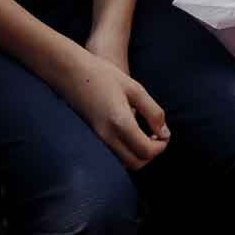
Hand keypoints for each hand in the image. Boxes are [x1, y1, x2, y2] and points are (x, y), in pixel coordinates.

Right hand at [50, 41, 168, 169]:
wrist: (69, 72)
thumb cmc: (102, 75)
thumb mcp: (134, 88)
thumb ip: (153, 112)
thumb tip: (164, 133)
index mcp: (120, 122)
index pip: (147, 150)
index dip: (161, 146)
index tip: (164, 134)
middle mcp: (107, 136)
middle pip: (137, 163)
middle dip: (152, 154)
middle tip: (157, 137)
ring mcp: (97, 139)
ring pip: (125, 163)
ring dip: (139, 155)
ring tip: (145, 135)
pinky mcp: (92, 138)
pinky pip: (114, 156)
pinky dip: (127, 152)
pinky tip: (130, 135)